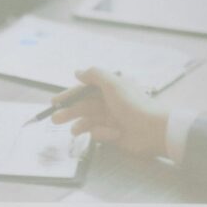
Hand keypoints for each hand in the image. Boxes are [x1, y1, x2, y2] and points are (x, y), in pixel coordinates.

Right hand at [53, 65, 170, 154]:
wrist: (152, 130)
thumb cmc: (133, 104)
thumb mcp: (113, 83)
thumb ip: (94, 75)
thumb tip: (78, 72)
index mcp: (110, 88)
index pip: (84, 90)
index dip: (69, 96)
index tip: (54, 102)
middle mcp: (110, 102)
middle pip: (83, 106)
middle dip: (69, 112)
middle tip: (55, 119)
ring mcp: (111, 118)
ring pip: (88, 121)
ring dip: (80, 125)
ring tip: (73, 131)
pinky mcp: (113, 134)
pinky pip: (99, 133)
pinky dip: (103, 134)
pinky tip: (113, 134)